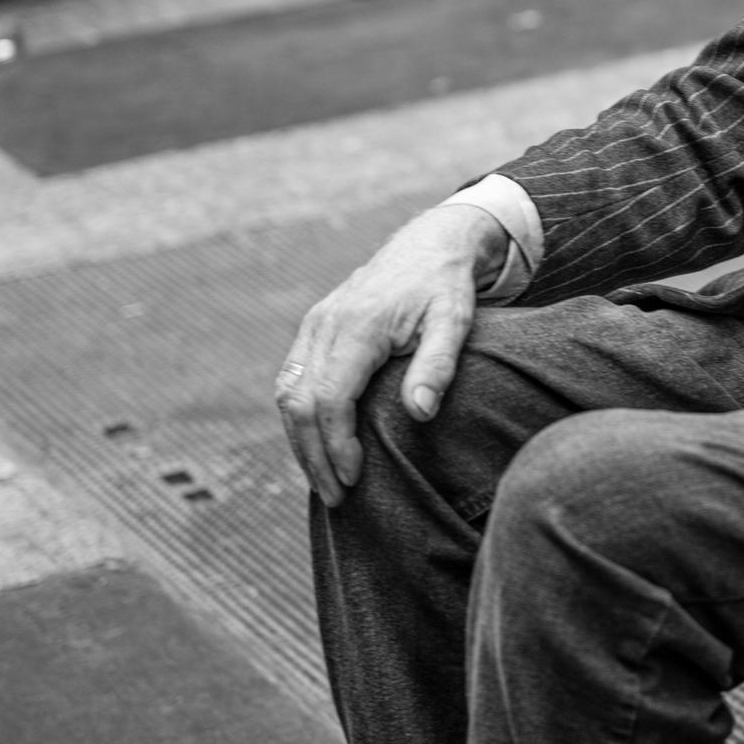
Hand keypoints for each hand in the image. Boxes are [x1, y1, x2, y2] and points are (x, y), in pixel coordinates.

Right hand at [277, 204, 506, 506]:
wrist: (429, 245)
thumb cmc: (445, 287)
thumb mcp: (456, 320)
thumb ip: (438, 364)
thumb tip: (420, 412)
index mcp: (357, 326)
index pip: (330, 398)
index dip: (337, 444)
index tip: (355, 480)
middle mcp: (325, 324)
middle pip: (300, 403)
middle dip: (314, 455)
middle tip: (337, 498)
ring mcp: (314, 325)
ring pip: (288, 393)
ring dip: (301, 441)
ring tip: (325, 482)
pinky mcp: (313, 330)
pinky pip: (292, 380)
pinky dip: (298, 418)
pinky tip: (318, 446)